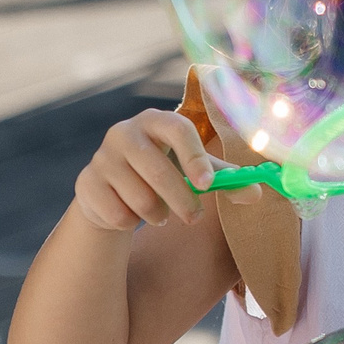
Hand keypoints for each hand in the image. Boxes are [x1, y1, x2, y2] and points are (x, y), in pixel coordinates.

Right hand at [73, 110, 213, 232]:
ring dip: (158, 214)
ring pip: (139, 198)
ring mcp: (102, 157)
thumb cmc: (164, 172)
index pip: (178, 129)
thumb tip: (256, 192)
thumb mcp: (195, 172)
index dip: (194, 157)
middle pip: (158, 169)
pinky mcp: (86, 182)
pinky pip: (117, 213)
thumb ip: (226, 179)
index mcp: (157, 120)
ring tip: (161, 215)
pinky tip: (133, 215)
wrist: (112, 190)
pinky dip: (132, 222)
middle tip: (195, 218)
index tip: (208, 184)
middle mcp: (125, 132)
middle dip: (182, 200)